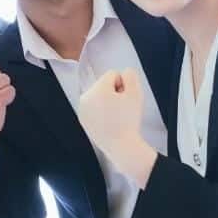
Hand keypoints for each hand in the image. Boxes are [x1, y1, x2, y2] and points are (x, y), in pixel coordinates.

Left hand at [79, 69, 156, 186]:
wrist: (120, 145)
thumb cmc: (129, 119)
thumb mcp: (136, 93)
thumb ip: (131, 76)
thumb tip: (124, 72)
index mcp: (97, 88)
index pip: (112, 74)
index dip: (123, 84)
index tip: (125, 98)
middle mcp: (86, 96)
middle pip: (103, 85)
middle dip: (113, 92)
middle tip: (121, 108)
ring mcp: (82, 108)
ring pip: (98, 96)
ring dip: (107, 101)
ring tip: (115, 116)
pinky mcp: (82, 118)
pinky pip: (93, 107)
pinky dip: (100, 111)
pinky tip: (107, 121)